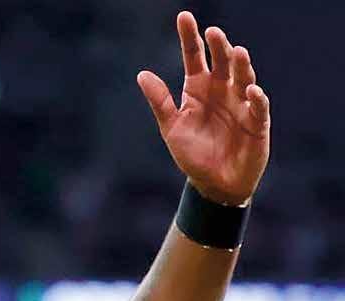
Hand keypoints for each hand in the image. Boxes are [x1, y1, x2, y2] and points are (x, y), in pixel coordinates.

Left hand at [137, 11, 270, 204]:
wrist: (213, 184)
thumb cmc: (193, 154)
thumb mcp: (171, 127)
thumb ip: (160, 102)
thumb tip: (142, 74)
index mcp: (198, 88)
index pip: (194, 57)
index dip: (190, 37)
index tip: (184, 17)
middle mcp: (222, 91)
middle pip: (222, 63)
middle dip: (219, 47)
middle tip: (213, 32)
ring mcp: (241, 104)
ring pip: (243, 78)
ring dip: (241, 66)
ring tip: (236, 52)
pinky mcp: (257, 123)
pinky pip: (258, 107)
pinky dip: (256, 98)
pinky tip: (251, 90)